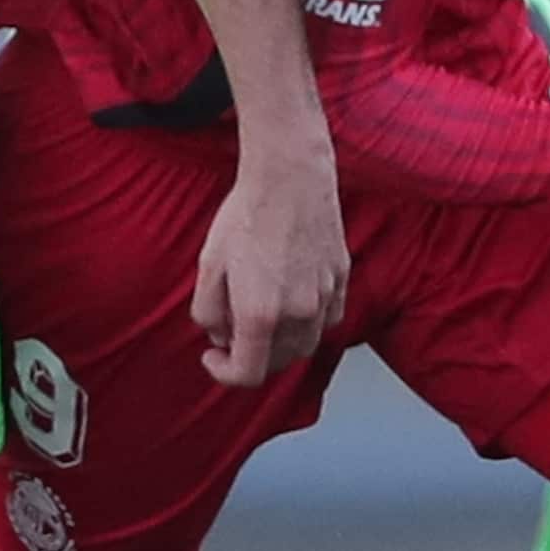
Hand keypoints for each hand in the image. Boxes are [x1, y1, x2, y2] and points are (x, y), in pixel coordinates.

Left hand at [192, 137, 345, 387]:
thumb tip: (221, 336)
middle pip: (278, 363)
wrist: (290, 176)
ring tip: (262, 314)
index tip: (212, 356)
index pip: (247, 374)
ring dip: (281, 343)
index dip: (224, 373)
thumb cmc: (245, 216)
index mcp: (260, 315)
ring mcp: (325, 297)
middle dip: (251, 356)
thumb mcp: (208, 265)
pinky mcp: (341, 278)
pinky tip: (292, 298)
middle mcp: (298, 314)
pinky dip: (308, 321)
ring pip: (305, 344)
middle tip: (232, 330)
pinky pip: (328, 318)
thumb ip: (208, 313)